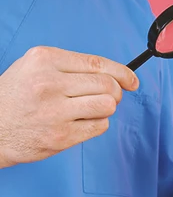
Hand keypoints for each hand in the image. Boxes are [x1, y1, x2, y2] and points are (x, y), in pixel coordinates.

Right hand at [0, 46, 137, 167]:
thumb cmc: (16, 96)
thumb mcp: (35, 67)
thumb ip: (71, 67)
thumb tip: (114, 75)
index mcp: (45, 60)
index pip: (98, 64)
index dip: (123, 72)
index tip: (132, 80)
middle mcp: (50, 83)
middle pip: (107, 85)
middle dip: (116, 92)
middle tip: (108, 96)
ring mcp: (55, 112)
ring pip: (108, 105)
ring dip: (107, 108)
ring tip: (92, 109)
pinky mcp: (60, 136)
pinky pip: (100, 126)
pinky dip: (98, 123)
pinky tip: (82, 121)